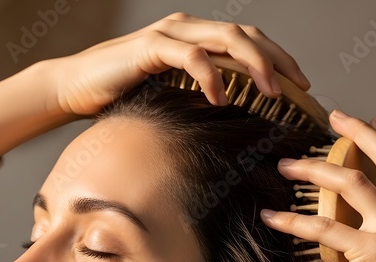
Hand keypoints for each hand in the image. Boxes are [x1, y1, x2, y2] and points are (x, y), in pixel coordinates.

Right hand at [45, 11, 310, 116]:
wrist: (74, 88)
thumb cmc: (120, 96)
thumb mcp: (169, 95)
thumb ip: (197, 96)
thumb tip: (230, 120)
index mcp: (193, 36)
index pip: (246, 38)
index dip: (276, 57)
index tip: (300, 85)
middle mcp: (185, 27)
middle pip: (245, 34)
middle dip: (277, 59)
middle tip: (301, 88)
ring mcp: (169, 33)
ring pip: (226, 38)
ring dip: (255, 65)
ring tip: (273, 93)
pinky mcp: (151, 47)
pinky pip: (192, 57)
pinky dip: (211, 77)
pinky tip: (221, 99)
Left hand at [259, 111, 375, 261]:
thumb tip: (372, 239)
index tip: (372, 121)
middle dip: (360, 134)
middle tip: (335, 116)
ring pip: (352, 184)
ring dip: (315, 170)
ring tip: (286, 166)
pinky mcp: (372, 251)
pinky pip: (325, 227)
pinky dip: (294, 220)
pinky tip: (272, 217)